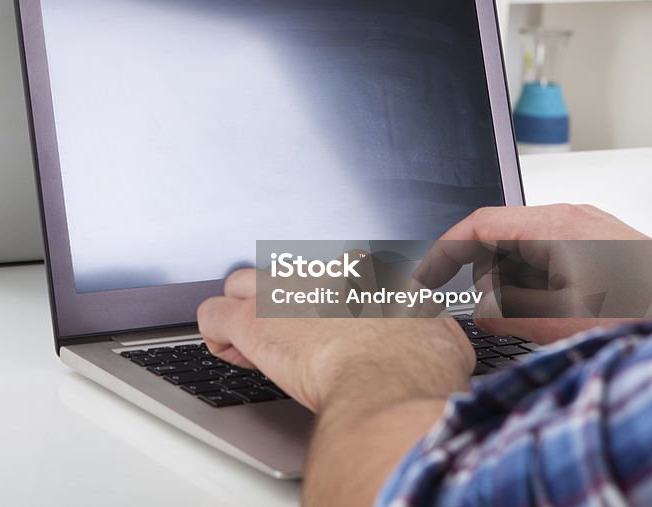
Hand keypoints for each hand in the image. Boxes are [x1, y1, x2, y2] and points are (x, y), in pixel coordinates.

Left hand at [197, 269, 473, 412]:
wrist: (389, 379)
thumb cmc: (419, 363)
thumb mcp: (439, 334)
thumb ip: (427, 328)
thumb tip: (433, 337)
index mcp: (363, 272)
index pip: (331, 274)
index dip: (325, 307)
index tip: (330, 332)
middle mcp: (317, 273)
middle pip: (283, 274)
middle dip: (281, 306)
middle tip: (292, 343)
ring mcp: (280, 292)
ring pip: (241, 284)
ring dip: (244, 313)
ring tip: (254, 347)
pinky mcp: (250, 320)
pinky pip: (212, 315)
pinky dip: (215, 335)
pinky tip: (231, 353)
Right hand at [414, 204, 651, 343]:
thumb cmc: (640, 315)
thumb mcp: (555, 322)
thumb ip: (504, 314)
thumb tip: (482, 315)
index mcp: (553, 226)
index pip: (478, 225)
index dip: (444, 251)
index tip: (426, 275)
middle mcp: (571, 219)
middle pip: (501, 239)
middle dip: (489, 278)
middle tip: (494, 314)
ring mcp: (590, 230)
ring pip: (528, 251)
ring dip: (519, 285)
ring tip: (539, 319)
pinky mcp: (604, 246)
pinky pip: (554, 259)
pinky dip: (543, 284)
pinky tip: (560, 313)